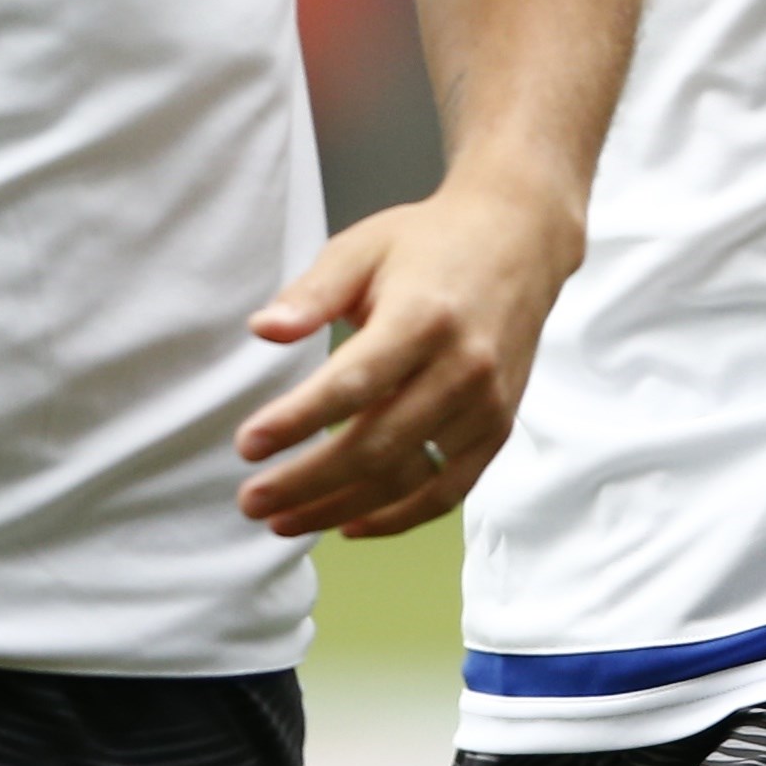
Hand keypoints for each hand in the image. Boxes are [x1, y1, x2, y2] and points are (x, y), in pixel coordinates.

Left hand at [233, 175, 584, 540]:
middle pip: (377, 445)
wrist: (518, 241)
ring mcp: (486, 405)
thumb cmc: (429, 243)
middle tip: (252, 501)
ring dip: (341, 508)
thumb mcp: (362, 248)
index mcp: (423, 316)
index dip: (297, 421)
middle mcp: (462, 367)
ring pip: (407, 478)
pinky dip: (397, 517)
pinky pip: (447, 492)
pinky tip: (349, 524)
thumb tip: (263, 330)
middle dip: (307, 481)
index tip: (248, 444)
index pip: (353, 384)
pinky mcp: (497, 429)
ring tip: (284, 522)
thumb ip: (312, 293)